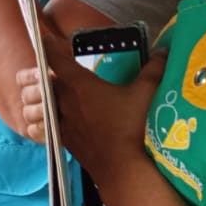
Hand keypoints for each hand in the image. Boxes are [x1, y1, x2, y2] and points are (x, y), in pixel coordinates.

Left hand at [17, 27, 162, 178]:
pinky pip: (52, 126)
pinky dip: (55, 120)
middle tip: (55, 69)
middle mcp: (64, 103)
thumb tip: (165, 52)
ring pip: (45, 105)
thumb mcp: (146, 94)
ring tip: (58, 96)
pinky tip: (68, 121)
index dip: (47, 45)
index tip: (41, 34)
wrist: (123, 170)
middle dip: (48, 74)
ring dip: (48, 99)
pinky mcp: (65, 143)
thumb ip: (154, 69)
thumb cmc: (133, 128)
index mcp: (79, 86)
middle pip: (46, 82)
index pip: (55, 59)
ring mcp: (62, 124)